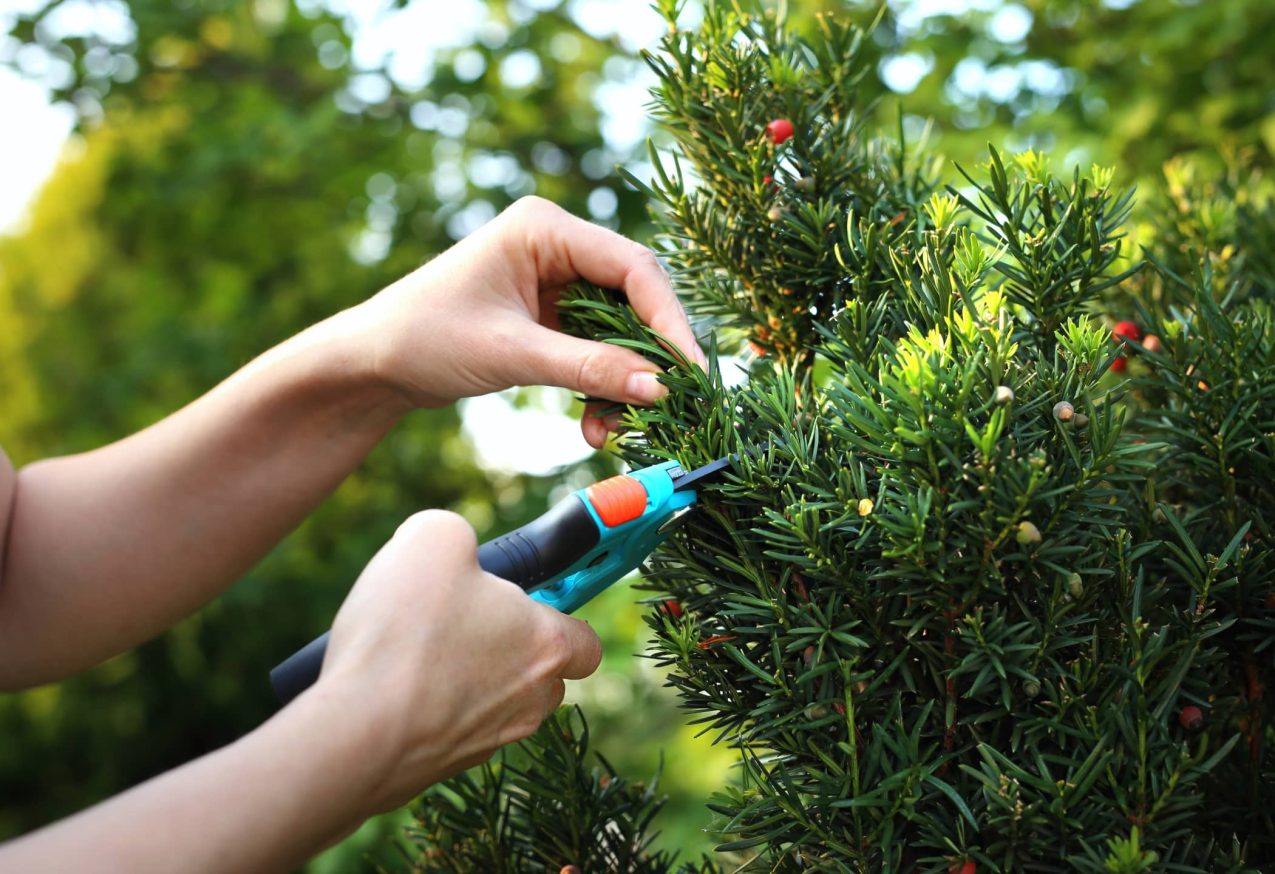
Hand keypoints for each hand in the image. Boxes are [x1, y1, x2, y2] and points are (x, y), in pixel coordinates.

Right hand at [311, 509, 602, 812]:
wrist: (353, 735)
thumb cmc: (404, 634)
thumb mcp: (433, 541)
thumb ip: (459, 534)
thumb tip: (454, 547)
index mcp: (545, 644)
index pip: (585, 640)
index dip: (558, 612)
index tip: (525, 595)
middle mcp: (529, 700)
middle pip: (539, 672)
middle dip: (505, 644)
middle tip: (457, 617)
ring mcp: (488, 740)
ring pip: (494, 702)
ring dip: (466, 677)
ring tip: (414, 652)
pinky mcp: (444, 767)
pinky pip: (449, 728)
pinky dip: (429, 708)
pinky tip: (389, 686)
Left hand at [358, 196, 705, 446]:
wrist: (371, 364)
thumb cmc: (425, 339)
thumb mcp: (512, 355)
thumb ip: (588, 369)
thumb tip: (660, 389)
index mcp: (545, 228)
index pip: (633, 268)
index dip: (668, 321)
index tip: (690, 372)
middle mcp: (557, 245)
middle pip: (634, 299)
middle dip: (647, 358)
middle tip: (669, 406)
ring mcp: (554, 280)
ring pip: (619, 331)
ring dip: (623, 382)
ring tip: (615, 430)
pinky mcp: (549, 315)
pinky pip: (596, 349)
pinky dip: (600, 387)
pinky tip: (593, 426)